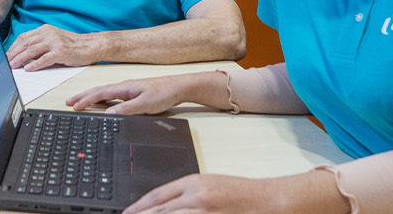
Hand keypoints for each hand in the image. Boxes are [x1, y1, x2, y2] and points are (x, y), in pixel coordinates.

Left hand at [5, 24, 98, 69]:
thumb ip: (40, 43)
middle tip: (5, 62)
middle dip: (14, 53)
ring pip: (32, 50)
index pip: (24, 37)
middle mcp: (48, 33)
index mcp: (45, 29)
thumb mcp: (54, 39)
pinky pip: (45, 59)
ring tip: (13, 66)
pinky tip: (28, 69)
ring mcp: (55, 42)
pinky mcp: (61, 52)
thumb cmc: (72, 44)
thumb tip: (23, 54)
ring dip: (20, 59)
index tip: (6, 55)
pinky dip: (35, 64)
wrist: (90, 45)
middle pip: (26, 43)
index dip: (13, 47)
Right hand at [67, 75, 191, 114]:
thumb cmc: (164, 93)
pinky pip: (111, 97)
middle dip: (82, 96)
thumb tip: (108, 114)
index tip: (74, 106)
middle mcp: (123, 87)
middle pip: (98, 91)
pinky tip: (100, 104)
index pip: (100, 93)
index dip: (86, 100)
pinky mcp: (132, 94)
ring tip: (79, 102)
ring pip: (104, 93)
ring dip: (90, 97)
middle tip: (69, 102)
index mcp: (124, 87)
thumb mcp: (145, 104)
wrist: (178, 87)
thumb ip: (126, 109)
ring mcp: (127, 90)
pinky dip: (101, 100)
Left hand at [123, 174, 268, 213]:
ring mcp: (204, 212)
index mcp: (193, 181)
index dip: (138, 206)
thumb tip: (161, 206)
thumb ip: (185, 194)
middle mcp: (196, 197)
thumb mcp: (208, 185)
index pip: (157, 195)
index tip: (126, 213)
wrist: (266, 200)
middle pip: (159, 211)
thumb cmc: (239, 192)